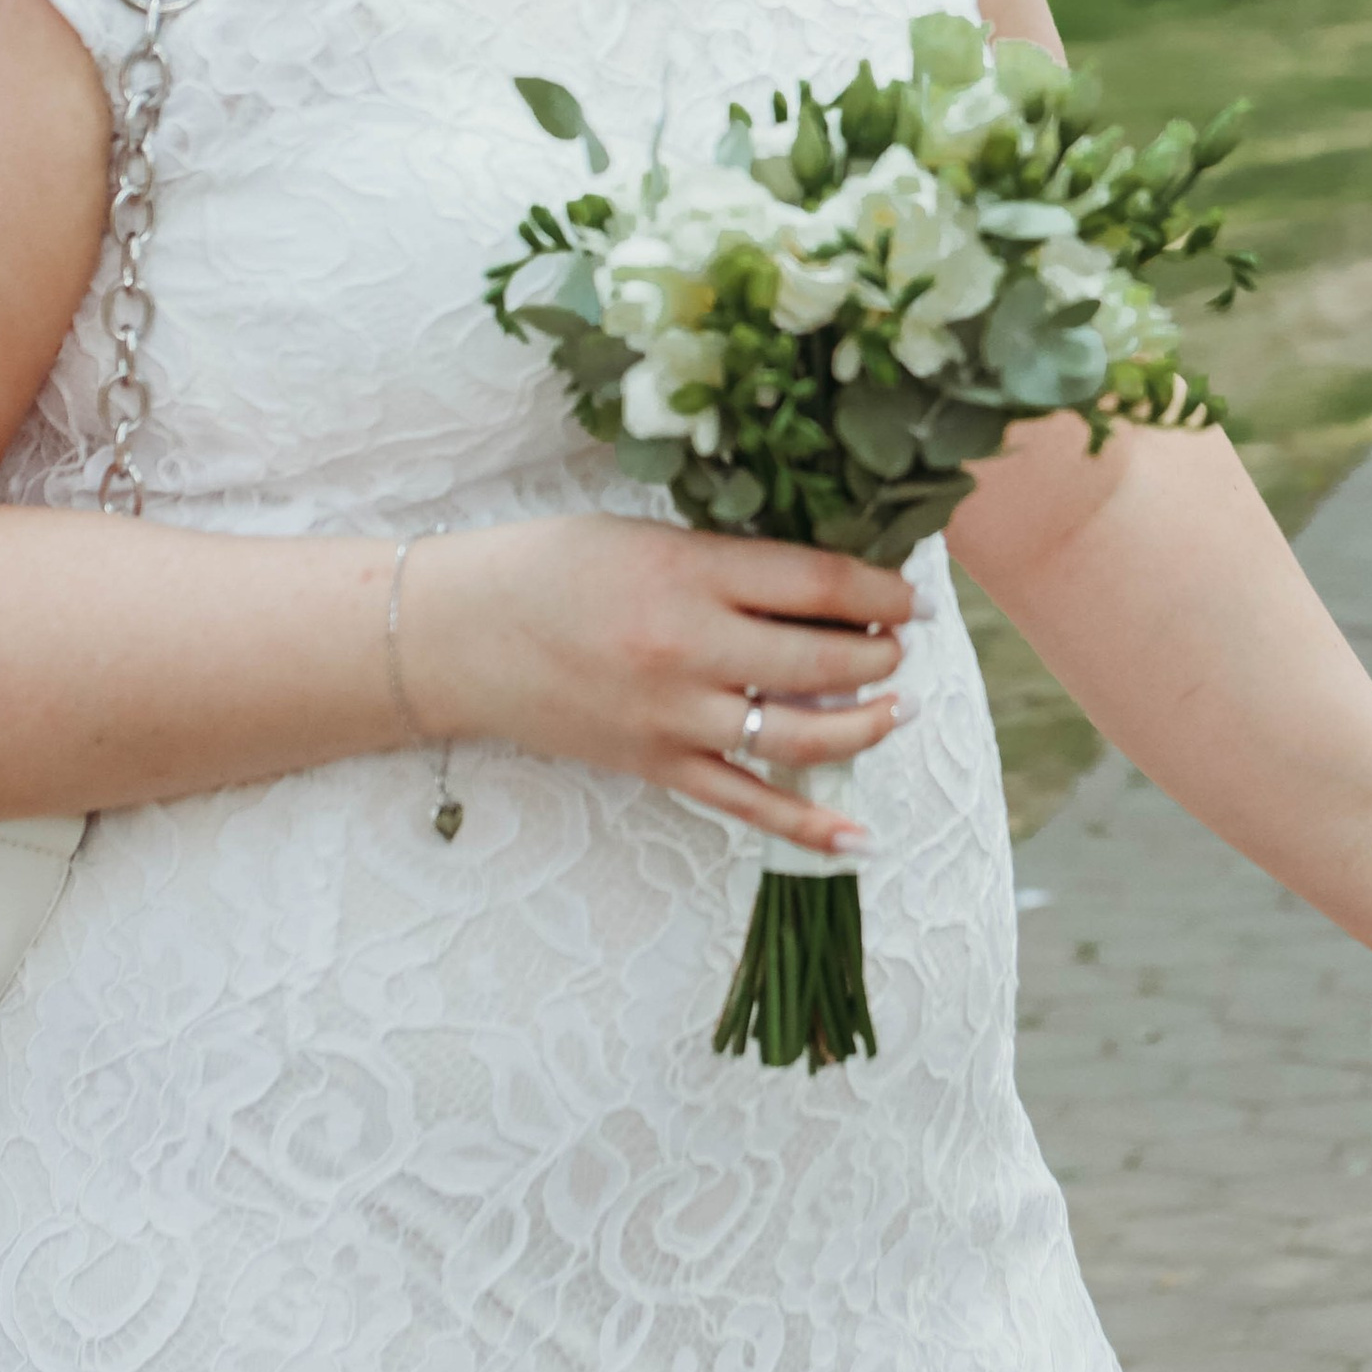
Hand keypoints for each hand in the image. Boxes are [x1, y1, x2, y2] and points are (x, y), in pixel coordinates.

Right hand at [403, 516, 912, 852]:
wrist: (460, 634)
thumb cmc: (553, 567)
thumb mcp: (650, 535)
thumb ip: (733, 559)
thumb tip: (829, 581)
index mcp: (689, 573)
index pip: (818, 585)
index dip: (882, 591)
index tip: (911, 593)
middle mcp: (688, 649)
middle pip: (823, 662)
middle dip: (882, 654)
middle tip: (902, 642)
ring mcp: (673, 717)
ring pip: (800, 736)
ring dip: (866, 724)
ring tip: (898, 705)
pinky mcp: (655, 766)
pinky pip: (746, 802)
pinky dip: (807, 825)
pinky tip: (860, 836)